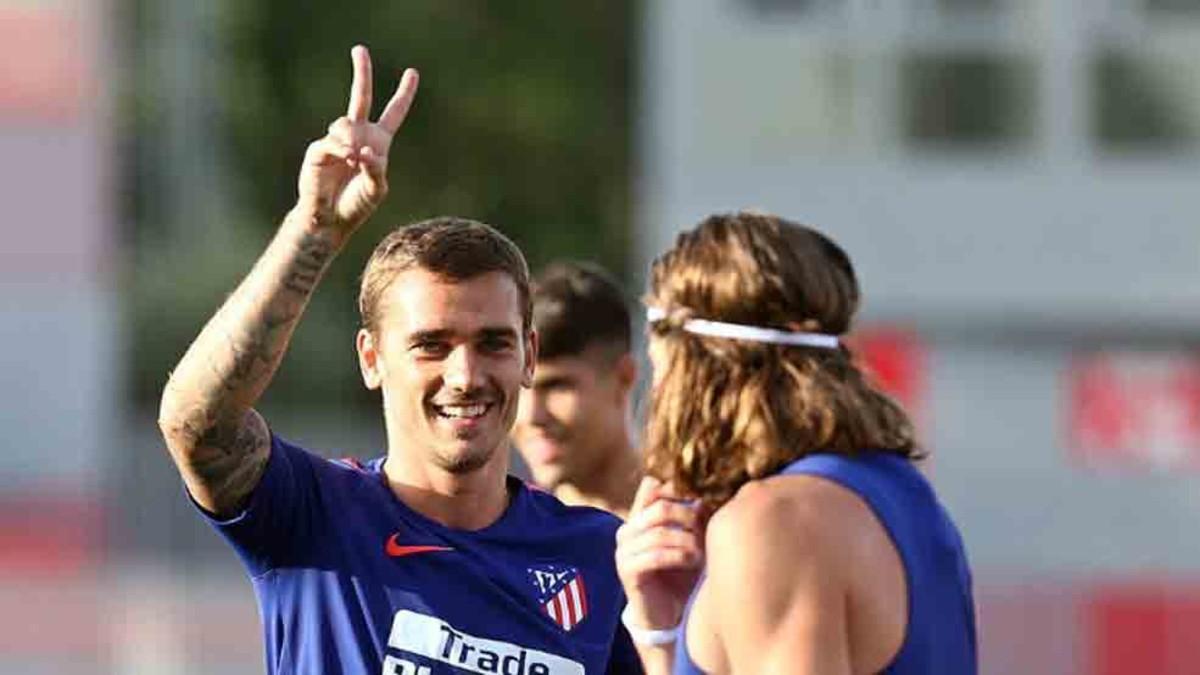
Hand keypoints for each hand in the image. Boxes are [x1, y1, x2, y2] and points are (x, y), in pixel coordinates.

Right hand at [296, 45, 418, 236]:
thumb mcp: (377, 189)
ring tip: (353, 160)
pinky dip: (342, 150)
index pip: (394, 113)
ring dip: (353, 140)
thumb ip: (377, 169)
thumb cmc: (357, 205)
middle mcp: (358, 136)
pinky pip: (333, 142)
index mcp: (378, 142)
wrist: (330, 219)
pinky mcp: (319, 149)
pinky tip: (347, 159)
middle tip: (359, 49)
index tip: (412, 73)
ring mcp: (337, 140)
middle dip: (361, 72)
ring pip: (346, 123)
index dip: (403, 94)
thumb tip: (364, 150)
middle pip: (361, 97)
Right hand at [615, 476, 705, 630]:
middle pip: (659, 507)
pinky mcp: (627, 571)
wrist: (666, 613)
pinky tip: (693, 562)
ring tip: (703, 552)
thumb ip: (691, 517)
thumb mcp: (688, 540)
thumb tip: (703, 497)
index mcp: (638, 518)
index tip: (701, 501)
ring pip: (660, 532)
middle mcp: (627, 530)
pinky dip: (679, 557)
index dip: (677, 489)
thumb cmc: (680, 573)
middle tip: (706, 529)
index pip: (651, 487)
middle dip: (689, 516)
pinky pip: (655, 556)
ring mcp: (623, 551)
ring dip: (688, 540)